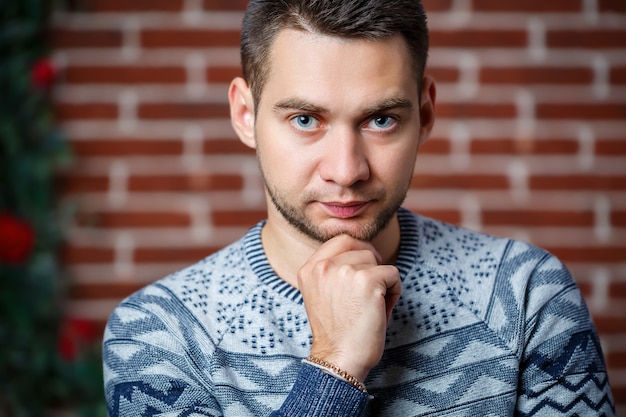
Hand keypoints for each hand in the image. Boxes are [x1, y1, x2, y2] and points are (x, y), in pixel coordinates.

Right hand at [297, 234, 401, 381]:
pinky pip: (393, 274)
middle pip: (361, 247)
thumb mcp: (322, 293)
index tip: (360, 275)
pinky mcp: (367, 281)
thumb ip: (333, 270)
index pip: (341, 240)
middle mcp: (323, 266)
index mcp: (309, 268)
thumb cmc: (337, 332)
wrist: (339, 359)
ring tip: (373, 305)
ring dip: (382, 281)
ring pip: (377, 261)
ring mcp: (345, 271)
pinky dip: (394, 291)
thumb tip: (364, 251)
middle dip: (371, 264)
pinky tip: (382, 309)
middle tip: (371, 289)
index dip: (358, 254)